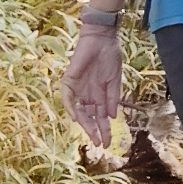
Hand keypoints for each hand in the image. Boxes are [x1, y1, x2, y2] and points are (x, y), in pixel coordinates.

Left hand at [61, 23, 122, 145]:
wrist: (103, 39)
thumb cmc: (110, 57)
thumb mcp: (115, 81)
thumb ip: (113, 99)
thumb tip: (113, 117)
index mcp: (99, 96)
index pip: (100, 118)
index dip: (104, 130)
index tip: (107, 143)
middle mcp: (87, 95)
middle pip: (89, 118)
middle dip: (94, 131)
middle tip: (100, 143)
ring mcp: (78, 89)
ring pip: (78, 111)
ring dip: (84, 124)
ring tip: (92, 135)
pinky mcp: (69, 81)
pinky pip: (68, 98)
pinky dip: (71, 108)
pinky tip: (77, 118)